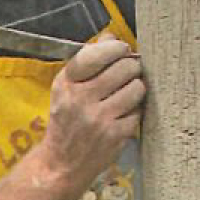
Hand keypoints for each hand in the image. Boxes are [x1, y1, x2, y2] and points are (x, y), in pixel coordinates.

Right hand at [42, 35, 144, 186]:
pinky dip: (135, 111)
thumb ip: (88, 61)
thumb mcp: (66, 89)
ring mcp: (99, 118)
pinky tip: (124, 115)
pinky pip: (138, 111)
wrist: (61, 164)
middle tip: (129, 73)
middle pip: (124, 68)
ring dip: (136, 89)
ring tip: (127, 94)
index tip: (122, 50)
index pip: (96, 54)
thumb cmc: (66, 121)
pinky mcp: (115, 135)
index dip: (116, 48)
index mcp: (67, 83)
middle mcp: (81, 98)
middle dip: (131, 67)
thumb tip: (111, 35)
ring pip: (136, 88)